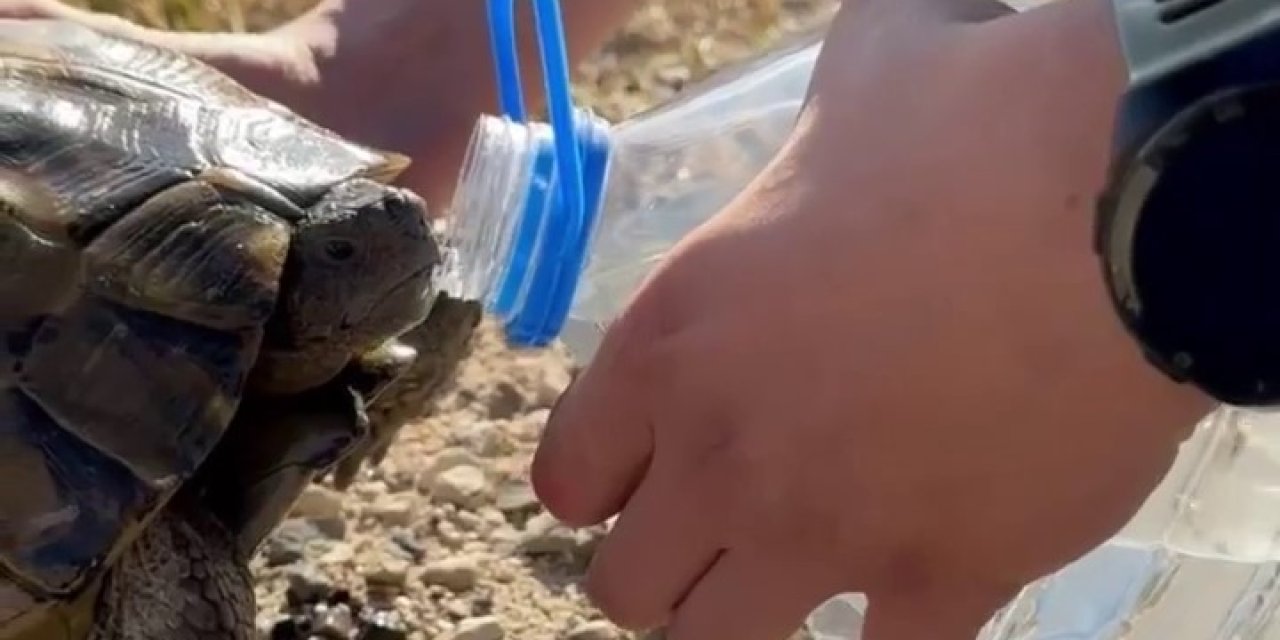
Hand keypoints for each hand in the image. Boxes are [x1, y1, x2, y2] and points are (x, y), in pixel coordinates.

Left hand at [532, 1, 1215, 638]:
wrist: (1127, 196)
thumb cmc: (977, 123)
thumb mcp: (856, 81)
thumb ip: (815, 118)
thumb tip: (863, 82)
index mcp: (673, 339)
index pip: (567, 478)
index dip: (601, 483)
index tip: (643, 475)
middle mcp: (724, 451)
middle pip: (625, 588)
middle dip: (662, 565)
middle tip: (718, 529)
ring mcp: (829, 531)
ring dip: (745, 613)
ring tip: (794, 569)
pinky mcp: (944, 578)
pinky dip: (886, 636)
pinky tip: (912, 586)